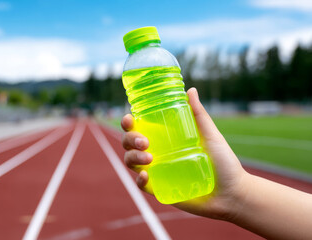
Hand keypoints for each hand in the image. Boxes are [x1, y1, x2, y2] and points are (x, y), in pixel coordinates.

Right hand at [121, 87, 248, 219]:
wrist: (233, 192)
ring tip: (149, 158)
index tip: (130, 119)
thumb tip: (190, 90)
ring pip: (131, 162)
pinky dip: (139, 180)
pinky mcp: (160, 190)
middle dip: (130, 139)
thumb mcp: (211, 135)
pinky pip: (141, 185)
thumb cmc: (223, 162)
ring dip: (133, 157)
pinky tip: (146, 175)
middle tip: (144, 142)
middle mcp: (157, 154)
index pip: (138, 128)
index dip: (128, 123)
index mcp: (164, 139)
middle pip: (129, 143)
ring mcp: (157, 172)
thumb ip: (199, 114)